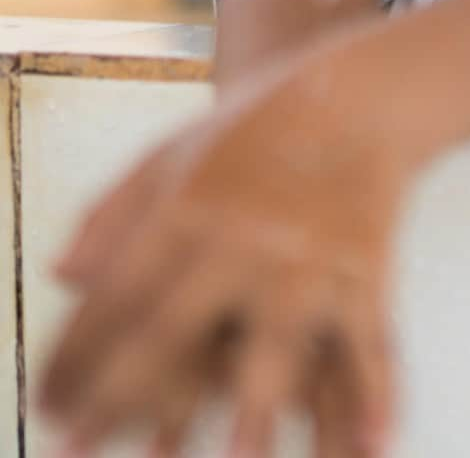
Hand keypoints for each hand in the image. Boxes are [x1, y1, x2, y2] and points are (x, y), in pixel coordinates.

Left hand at [39, 50, 412, 456]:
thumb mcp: (176, 147)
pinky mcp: (366, 269)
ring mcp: (310, 258)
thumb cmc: (261, 122)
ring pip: (277, 349)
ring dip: (253, 415)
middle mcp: (246, 237)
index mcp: (191, 205)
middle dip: (122, 399)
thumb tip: (59, 276)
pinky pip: (371, 343)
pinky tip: (374, 447)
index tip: (48, 407)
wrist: (362, 91)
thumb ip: (115, 207)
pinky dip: (377, 397)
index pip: (116, 294)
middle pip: (174, 330)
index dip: (74, 357)